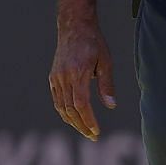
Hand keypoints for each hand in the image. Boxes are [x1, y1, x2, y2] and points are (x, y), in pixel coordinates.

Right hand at [48, 17, 115, 141]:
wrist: (74, 27)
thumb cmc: (94, 43)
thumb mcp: (106, 62)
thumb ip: (107, 85)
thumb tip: (111, 106)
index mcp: (78, 73)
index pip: (81, 104)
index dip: (88, 120)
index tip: (96, 131)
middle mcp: (64, 77)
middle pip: (70, 109)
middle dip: (81, 125)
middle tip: (93, 137)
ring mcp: (56, 78)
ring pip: (61, 107)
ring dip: (72, 121)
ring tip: (85, 131)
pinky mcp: (53, 77)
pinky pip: (57, 99)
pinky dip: (64, 112)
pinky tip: (74, 118)